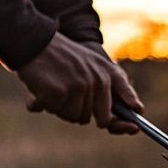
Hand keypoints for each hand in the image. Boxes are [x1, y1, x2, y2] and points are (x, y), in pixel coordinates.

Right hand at [15, 33, 142, 133]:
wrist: (33, 40)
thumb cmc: (60, 56)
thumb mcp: (89, 63)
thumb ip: (105, 84)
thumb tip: (128, 113)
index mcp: (107, 72)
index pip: (124, 95)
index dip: (128, 111)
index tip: (134, 127)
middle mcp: (97, 80)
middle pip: (99, 119)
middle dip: (82, 112)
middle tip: (67, 95)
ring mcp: (79, 86)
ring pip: (75, 117)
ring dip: (61, 108)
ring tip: (53, 86)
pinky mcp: (60, 92)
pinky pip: (56, 110)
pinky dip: (43, 103)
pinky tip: (39, 89)